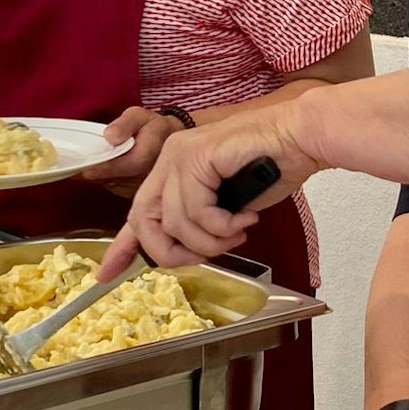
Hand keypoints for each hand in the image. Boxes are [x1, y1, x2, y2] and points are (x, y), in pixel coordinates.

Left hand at [100, 99, 322, 277]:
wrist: (301, 135)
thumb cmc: (274, 164)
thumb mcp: (228, 204)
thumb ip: (203, 221)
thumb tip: (188, 250)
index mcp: (174, 168)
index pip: (139, 212)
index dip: (122, 248)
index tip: (107, 274)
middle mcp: (170, 158)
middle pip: (144, 221)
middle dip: (172, 252)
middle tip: (207, 256)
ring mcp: (181, 155)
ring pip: (175, 222)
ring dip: (210, 241)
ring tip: (237, 233)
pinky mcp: (198, 155)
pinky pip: (198, 211)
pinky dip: (222, 226)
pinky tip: (244, 219)